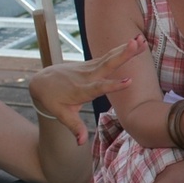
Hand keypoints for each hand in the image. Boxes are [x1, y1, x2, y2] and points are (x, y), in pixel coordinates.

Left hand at [29, 34, 146, 144]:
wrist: (42, 81)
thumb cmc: (53, 100)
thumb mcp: (62, 114)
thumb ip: (74, 127)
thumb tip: (81, 142)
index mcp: (81, 90)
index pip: (98, 87)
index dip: (113, 85)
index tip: (129, 81)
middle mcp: (87, 76)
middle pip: (107, 65)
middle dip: (122, 55)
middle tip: (135, 44)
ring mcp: (89, 67)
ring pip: (110, 57)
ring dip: (126, 48)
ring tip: (141, 40)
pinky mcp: (92, 63)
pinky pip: (109, 55)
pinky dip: (122, 48)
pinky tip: (135, 42)